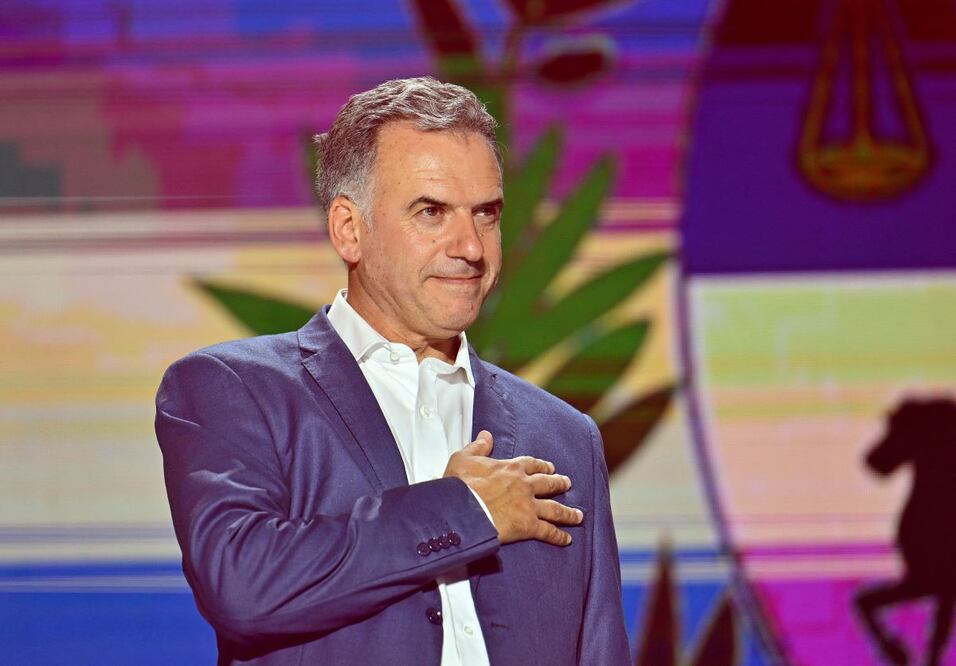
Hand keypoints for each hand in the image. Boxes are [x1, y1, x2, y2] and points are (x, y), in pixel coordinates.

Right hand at [443, 430, 582, 545]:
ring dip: (568, 512)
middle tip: (567, 484)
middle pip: (548, 483)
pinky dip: (559, 536)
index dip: (541, 466)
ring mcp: (529, 506)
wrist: (461, 509)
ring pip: (555, 508)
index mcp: (511, 468)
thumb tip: (486, 435)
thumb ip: (478, 446)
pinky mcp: (528, 526)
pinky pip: (548, 531)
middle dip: (559, 483)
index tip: (549, 467)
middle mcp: (524, 485)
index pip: (531, 464)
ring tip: (578, 516)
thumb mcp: (464, 458)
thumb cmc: (459, 484)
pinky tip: (567, 539)